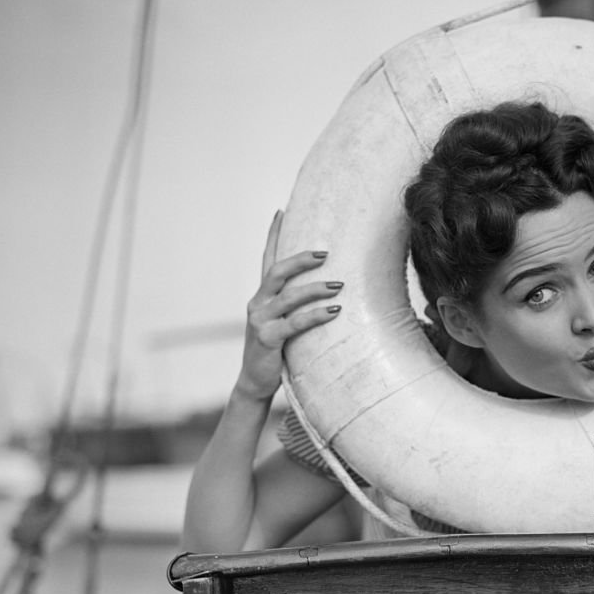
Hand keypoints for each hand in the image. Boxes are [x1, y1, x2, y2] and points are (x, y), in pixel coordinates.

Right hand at [235, 211, 342, 401]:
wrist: (255, 381)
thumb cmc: (275, 349)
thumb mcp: (281, 322)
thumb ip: (293, 305)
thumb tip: (326, 287)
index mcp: (261, 297)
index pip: (266, 259)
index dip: (273, 235)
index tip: (281, 212)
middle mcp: (257, 304)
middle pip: (277, 272)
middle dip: (301, 260)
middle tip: (326, 253)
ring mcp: (260, 321)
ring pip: (289, 297)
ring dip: (315, 289)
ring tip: (339, 286)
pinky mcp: (268, 339)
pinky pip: (296, 323)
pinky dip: (316, 315)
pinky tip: (334, 310)